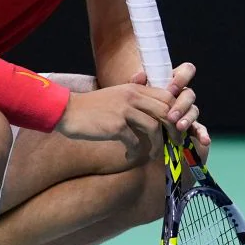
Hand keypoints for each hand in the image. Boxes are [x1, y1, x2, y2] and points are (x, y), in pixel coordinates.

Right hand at [57, 81, 174, 162]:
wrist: (66, 110)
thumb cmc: (92, 107)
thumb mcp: (116, 96)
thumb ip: (135, 100)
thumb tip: (155, 116)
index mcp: (135, 88)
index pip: (167, 96)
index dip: (177, 112)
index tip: (177, 127)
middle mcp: (132, 96)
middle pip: (166, 111)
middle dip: (174, 129)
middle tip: (175, 143)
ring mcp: (124, 110)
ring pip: (153, 127)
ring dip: (157, 144)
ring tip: (152, 154)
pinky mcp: (116, 125)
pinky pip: (135, 141)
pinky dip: (136, 151)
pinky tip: (130, 156)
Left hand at [129, 63, 203, 139]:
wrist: (140, 132)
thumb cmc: (138, 109)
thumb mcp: (136, 96)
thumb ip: (137, 85)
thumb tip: (141, 75)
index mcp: (173, 84)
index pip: (186, 71)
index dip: (182, 78)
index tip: (171, 89)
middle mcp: (183, 96)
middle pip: (189, 94)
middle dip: (181, 105)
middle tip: (170, 116)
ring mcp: (188, 112)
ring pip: (194, 111)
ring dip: (187, 119)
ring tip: (179, 127)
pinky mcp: (192, 129)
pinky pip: (200, 130)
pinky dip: (203, 135)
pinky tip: (204, 140)